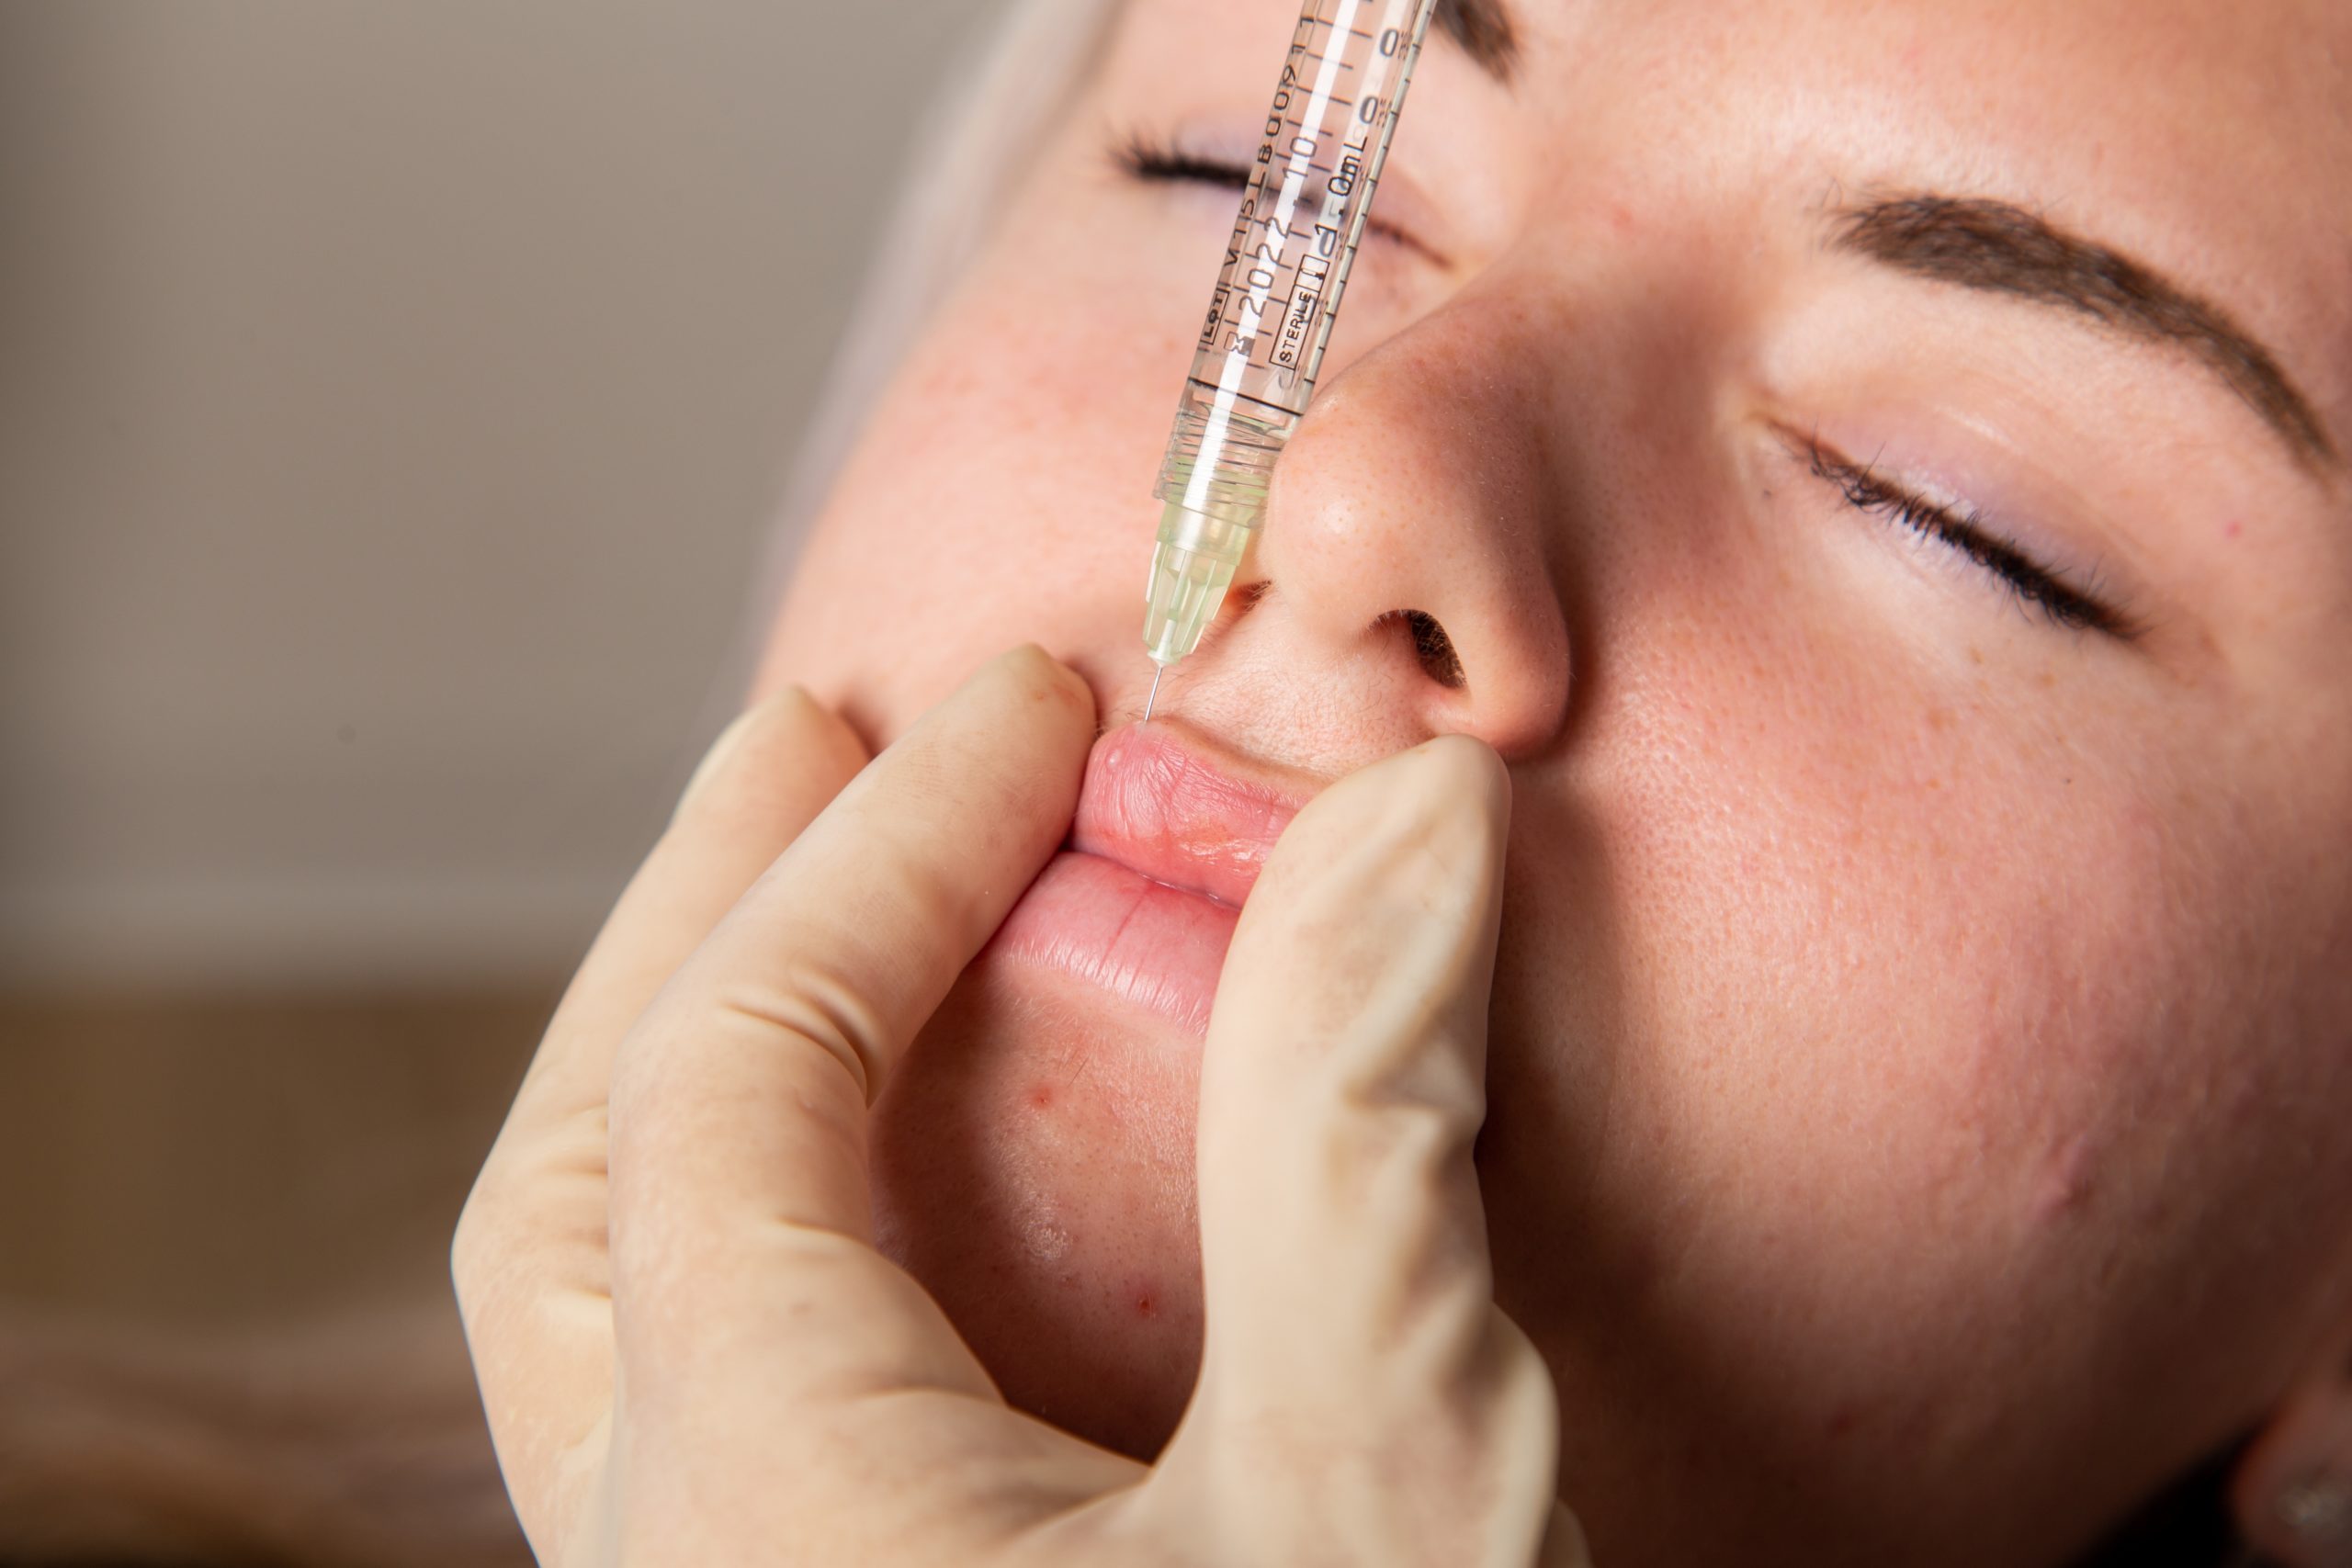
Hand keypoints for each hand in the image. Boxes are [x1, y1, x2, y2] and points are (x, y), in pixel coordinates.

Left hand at [453, 647, 1588, 1566]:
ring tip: (838, 916)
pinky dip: (797, 1232)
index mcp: (754, 1504)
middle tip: (812, 751)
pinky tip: (931, 1181)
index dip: (884, 850)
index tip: (1029, 704)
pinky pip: (723, 1409)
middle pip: (571, 1189)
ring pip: (616, 1318)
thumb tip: (1410, 819)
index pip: (734, 1079)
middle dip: (704, 927)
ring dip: (716, 1082)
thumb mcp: (1382, 1479)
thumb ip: (1358, 1137)